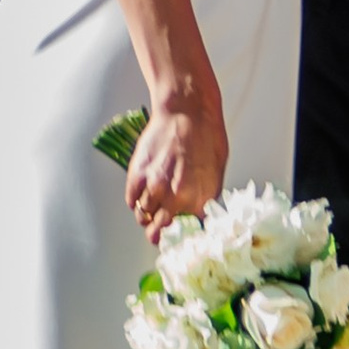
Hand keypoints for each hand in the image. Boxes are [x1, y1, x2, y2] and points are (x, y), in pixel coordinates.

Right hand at [126, 76, 225, 240]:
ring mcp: (154, 187)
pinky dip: (135, 200)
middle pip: (159, 233)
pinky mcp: (137, 175)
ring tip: (151, 207)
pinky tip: (143, 192)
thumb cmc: (206, 136)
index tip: (178, 238)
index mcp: (200, 200)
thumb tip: (198, 216)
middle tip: (159, 230)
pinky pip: (131, 200)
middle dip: (159, 234)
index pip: (187, 235)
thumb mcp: (216, 172)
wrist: (187, 111)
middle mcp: (176, 198)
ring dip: (146, 215)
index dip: (182, 238)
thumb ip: (205, 198)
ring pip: (142, 217)